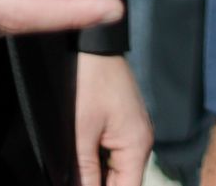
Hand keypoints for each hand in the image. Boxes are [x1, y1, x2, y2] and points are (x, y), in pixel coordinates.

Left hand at [73, 52, 151, 185]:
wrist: (91, 42)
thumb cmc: (88, 81)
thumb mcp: (80, 133)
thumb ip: (83, 172)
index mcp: (137, 145)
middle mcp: (141, 140)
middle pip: (123, 181)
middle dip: (100, 184)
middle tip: (74, 177)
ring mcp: (133, 130)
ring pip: (117, 169)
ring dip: (98, 176)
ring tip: (77, 172)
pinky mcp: (122, 122)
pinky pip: (113, 153)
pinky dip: (98, 163)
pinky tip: (81, 165)